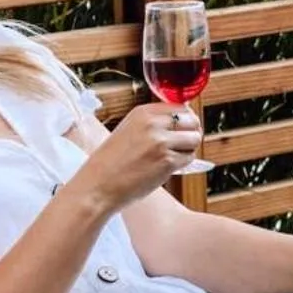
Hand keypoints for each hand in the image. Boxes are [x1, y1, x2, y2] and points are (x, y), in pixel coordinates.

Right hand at [74, 102, 202, 208]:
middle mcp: (152, 124)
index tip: (183, 128)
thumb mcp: (128, 130)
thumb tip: (179, 121)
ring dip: (189, 148)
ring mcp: (161, 142)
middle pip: (191, 120)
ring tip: (173, 156)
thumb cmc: (110, 163)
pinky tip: (167, 167)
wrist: (97, 186)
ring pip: (194, 138)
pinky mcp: (167, 162)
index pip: (179, 106)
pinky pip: (189, 157)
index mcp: (142, 113)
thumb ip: (151, 123)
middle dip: (191, 132)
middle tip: (183, 143)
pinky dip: (183, 163)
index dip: (186, 118)